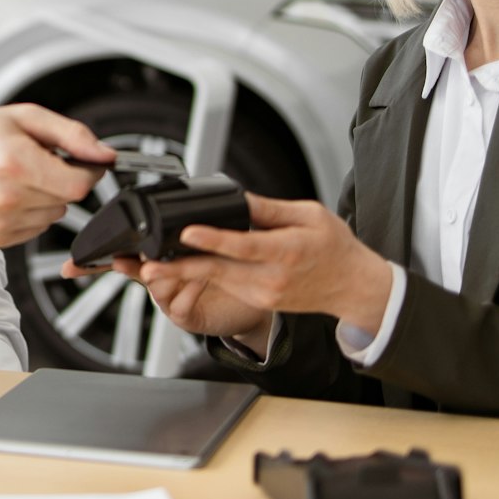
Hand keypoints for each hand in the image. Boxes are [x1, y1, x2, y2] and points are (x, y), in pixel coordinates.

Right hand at [0, 104, 112, 247]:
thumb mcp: (25, 117)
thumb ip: (72, 134)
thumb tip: (105, 154)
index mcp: (16, 162)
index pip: (79, 184)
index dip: (88, 172)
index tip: (81, 163)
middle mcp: (8, 197)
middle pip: (67, 200)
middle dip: (61, 181)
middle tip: (36, 163)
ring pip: (53, 216)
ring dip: (45, 198)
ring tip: (17, 179)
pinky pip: (34, 229)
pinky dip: (29, 213)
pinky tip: (8, 195)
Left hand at [134, 193, 394, 338]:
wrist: (352, 286)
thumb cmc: (334, 246)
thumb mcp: (309, 215)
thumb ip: (269, 209)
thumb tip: (236, 198)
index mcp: (287, 252)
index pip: (243, 247)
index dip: (213, 240)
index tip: (187, 233)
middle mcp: (272, 278)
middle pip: (218, 272)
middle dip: (179, 269)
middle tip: (147, 266)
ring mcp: (263, 294)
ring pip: (216, 281)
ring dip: (182, 273)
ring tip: (150, 265)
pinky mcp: (258, 301)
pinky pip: (225, 286)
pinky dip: (201, 277)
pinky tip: (179, 267)